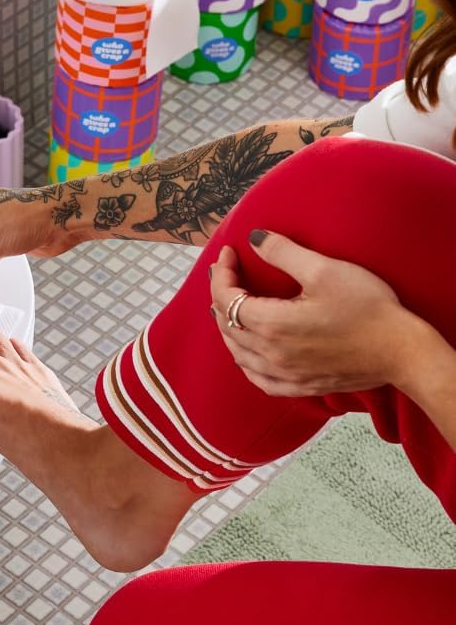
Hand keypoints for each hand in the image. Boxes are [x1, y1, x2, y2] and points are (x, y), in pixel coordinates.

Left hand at [210, 231, 433, 396]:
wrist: (403, 350)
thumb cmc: (367, 308)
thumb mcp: (323, 270)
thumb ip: (282, 253)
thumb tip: (252, 239)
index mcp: (272, 325)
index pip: (226, 299)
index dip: (221, 273)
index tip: (228, 254)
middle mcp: (272, 355)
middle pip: (227, 326)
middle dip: (220, 296)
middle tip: (226, 274)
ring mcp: (287, 375)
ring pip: (239, 355)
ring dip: (228, 328)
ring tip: (230, 307)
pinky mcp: (304, 386)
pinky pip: (261, 381)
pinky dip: (247, 364)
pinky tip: (249, 355)